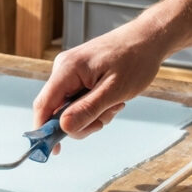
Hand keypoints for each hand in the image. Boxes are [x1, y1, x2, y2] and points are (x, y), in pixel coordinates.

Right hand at [33, 19, 168, 139]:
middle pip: (57, 110)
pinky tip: (112, 100)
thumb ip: (88, 109)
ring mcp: (70, 72)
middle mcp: (63, 69)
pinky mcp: (78, 76)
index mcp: (67, 69)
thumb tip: (64, 128)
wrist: (147, 39)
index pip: (44, 105)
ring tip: (114, 104)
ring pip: (70, 108)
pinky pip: (78, 100)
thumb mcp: (114, 90)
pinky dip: (94, 107)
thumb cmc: (135, 59)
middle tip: (104, 120)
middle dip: (80, 122)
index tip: (51, 151)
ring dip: (92, 115)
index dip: (43, 130)